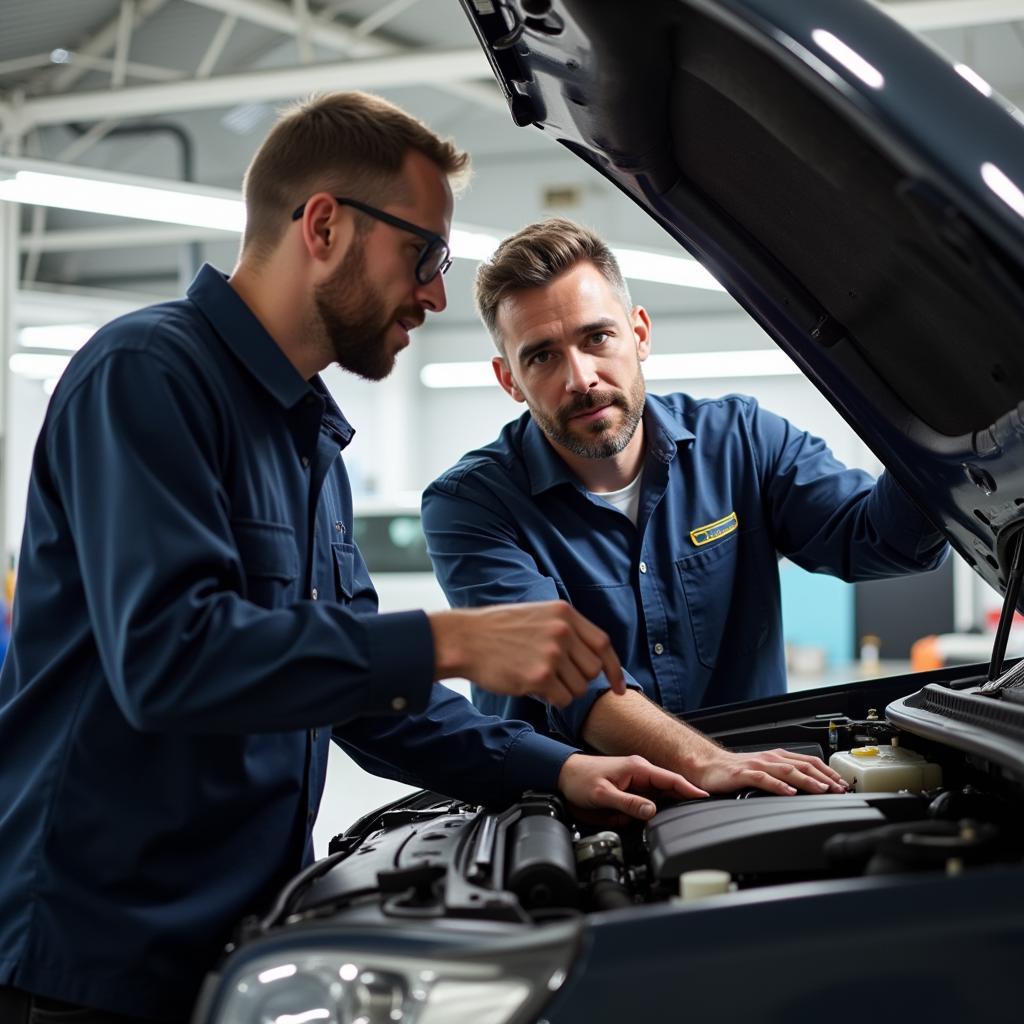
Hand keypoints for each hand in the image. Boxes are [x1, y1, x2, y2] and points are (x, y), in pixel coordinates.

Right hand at [429, 601, 623, 707]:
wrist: (465, 639)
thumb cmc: (498, 630)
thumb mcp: (538, 615)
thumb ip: (566, 631)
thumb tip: (595, 661)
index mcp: (564, 613)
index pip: (603, 644)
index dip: (613, 669)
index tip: (619, 688)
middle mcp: (562, 631)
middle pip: (592, 670)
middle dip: (578, 680)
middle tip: (555, 678)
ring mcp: (552, 653)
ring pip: (579, 688)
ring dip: (563, 691)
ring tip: (537, 679)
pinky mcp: (539, 676)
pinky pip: (562, 700)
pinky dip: (550, 700)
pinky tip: (530, 686)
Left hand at [558, 753, 707, 821]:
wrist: (563, 779)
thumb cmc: (580, 779)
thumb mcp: (603, 793)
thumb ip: (628, 802)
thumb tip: (651, 811)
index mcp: (638, 769)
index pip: (670, 779)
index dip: (689, 788)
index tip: (706, 797)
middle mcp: (640, 776)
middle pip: (670, 790)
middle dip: (683, 801)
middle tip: (700, 815)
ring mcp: (636, 787)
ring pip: (660, 801)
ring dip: (667, 811)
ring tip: (684, 821)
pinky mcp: (630, 798)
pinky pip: (647, 808)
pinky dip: (653, 816)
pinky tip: (659, 824)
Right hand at [691, 747, 847, 795]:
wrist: (706, 765)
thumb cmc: (734, 771)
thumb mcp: (763, 771)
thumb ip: (783, 777)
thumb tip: (808, 790)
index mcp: (777, 757)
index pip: (809, 762)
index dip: (828, 772)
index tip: (843, 784)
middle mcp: (770, 758)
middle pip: (803, 765)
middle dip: (825, 778)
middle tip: (840, 789)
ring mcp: (757, 765)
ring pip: (787, 771)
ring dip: (807, 781)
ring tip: (822, 790)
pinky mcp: (743, 774)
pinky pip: (764, 779)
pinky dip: (779, 786)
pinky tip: (789, 792)